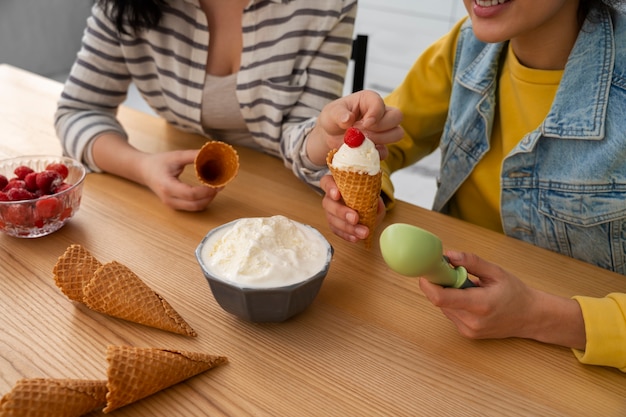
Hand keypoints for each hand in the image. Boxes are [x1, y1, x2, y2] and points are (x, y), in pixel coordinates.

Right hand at [140, 150, 221, 210]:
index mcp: (167, 186)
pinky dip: (204, 199)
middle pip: (196, 204)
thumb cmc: (159, 162)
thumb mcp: (176, 156)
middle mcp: (169, 199)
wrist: (144, 171)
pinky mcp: (176, 206)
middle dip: (211, 195)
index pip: (191, 194)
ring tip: (217, 185)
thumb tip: (212, 153)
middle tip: (222, 183)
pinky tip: (209, 189)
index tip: (219, 182)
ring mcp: (172, 204)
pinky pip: (193, 206)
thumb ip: (193, 156)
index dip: (207, 190)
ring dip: (209, 198)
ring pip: (196, 207)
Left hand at [306, 90, 403, 165]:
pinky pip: (386, 152)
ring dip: (379, 140)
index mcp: (369, 100)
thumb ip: (339, 114)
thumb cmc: (333, 119)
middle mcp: (380, 113)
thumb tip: (348, 119)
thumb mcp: (331, 113)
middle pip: (397, 116)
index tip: (366, 123)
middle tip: (363, 133)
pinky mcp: (380, 146)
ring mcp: (383, 130)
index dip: (375, 114)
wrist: (330, 137)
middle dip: (381, 127)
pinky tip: (361, 152)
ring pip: (397, 133)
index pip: (380, 103)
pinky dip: (375, 154)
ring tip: (359, 141)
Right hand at [320, 174, 385, 242]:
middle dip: (341, 212)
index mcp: (336, 184)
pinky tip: (356, 238)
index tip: (337, 194)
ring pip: (332, 219)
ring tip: (363, 233)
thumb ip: (374, 198)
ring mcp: (330, 212)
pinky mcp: (333, 225)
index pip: (327, 182)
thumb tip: (376, 204)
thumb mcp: (372, 194)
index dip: (330, 188)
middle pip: (328, 203)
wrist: (366, 209)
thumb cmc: (365, 197)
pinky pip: (337, 231)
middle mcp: (330, 198)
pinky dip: (347, 235)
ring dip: (348, 227)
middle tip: (355, 218)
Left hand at [418, 251, 585, 349]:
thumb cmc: (516, 293)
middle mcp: (472, 321)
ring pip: (444, 307)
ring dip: (449, 295)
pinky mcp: (467, 334)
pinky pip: (451, 314)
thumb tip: (448, 255)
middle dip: (441, 285)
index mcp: (480, 304)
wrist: (531, 317)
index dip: (428, 284)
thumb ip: (471, 262)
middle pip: (440, 301)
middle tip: (454, 274)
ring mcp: (469, 330)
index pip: (441, 298)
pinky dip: (455, 304)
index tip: (427, 271)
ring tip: (470, 289)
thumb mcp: (496, 272)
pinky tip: (471, 300)